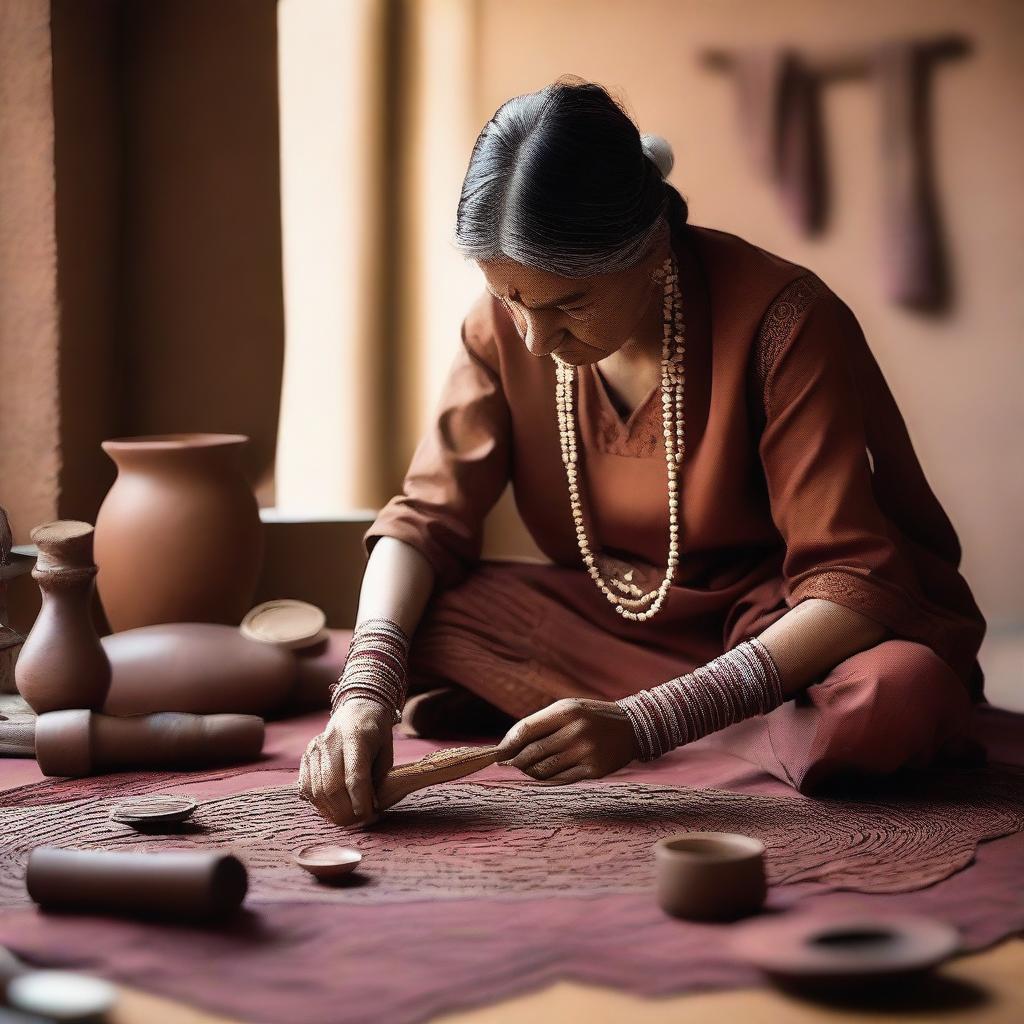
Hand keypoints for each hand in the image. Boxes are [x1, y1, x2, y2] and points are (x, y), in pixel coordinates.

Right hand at [297, 697, 394, 825]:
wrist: (356, 710)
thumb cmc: (376, 734)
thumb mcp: (386, 752)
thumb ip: (379, 778)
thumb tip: (372, 809)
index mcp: (356, 736)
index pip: (355, 776)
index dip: (361, 800)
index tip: (369, 815)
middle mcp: (331, 741)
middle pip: (332, 787)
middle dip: (345, 811)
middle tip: (359, 821)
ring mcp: (314, 748)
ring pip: (316, 790)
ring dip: (331, 811)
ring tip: (346, 818)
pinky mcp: (305, 756)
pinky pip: (306, 787)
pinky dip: (318, 803)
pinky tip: (331, 808)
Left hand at [495, 697, 636, 783]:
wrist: (632, 728)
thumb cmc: (590, 717)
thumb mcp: (568, 709)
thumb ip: (540, 724)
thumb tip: (508, 747)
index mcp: (566, 711)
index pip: (526, 729)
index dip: (508, 743)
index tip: (498, 753)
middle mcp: (576, 731)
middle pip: (532, 753)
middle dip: (516, 761)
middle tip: (508, 765)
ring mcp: (586, 752)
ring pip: (544, 770)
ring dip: (530, 772)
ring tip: (527, 770)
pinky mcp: (594, 770)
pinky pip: (560, 780)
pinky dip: (547, 780)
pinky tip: (544, 776)